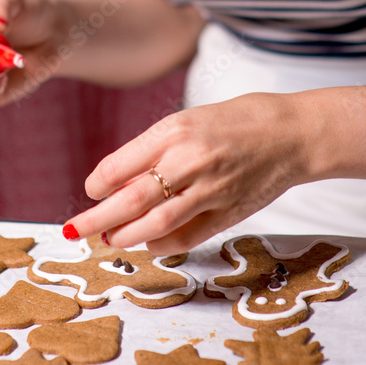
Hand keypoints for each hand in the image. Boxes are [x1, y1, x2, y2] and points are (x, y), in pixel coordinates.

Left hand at [64, 93, 310, 253]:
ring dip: (125, 236)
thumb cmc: (236, 121)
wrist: (291, 133)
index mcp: (175, 131)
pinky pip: (187, 237)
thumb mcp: (189, 120)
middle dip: (96, 219)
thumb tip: (115, 181)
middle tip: (75, 229)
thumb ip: (154, 149)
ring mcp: (211, 190)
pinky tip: (148, 244)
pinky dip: (162, 244)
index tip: (90, 191)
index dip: (98, 185)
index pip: (120, 166)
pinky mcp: (229, 213)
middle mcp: (190, 160)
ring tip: (109, 240)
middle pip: (130, 200)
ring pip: (155, 224)